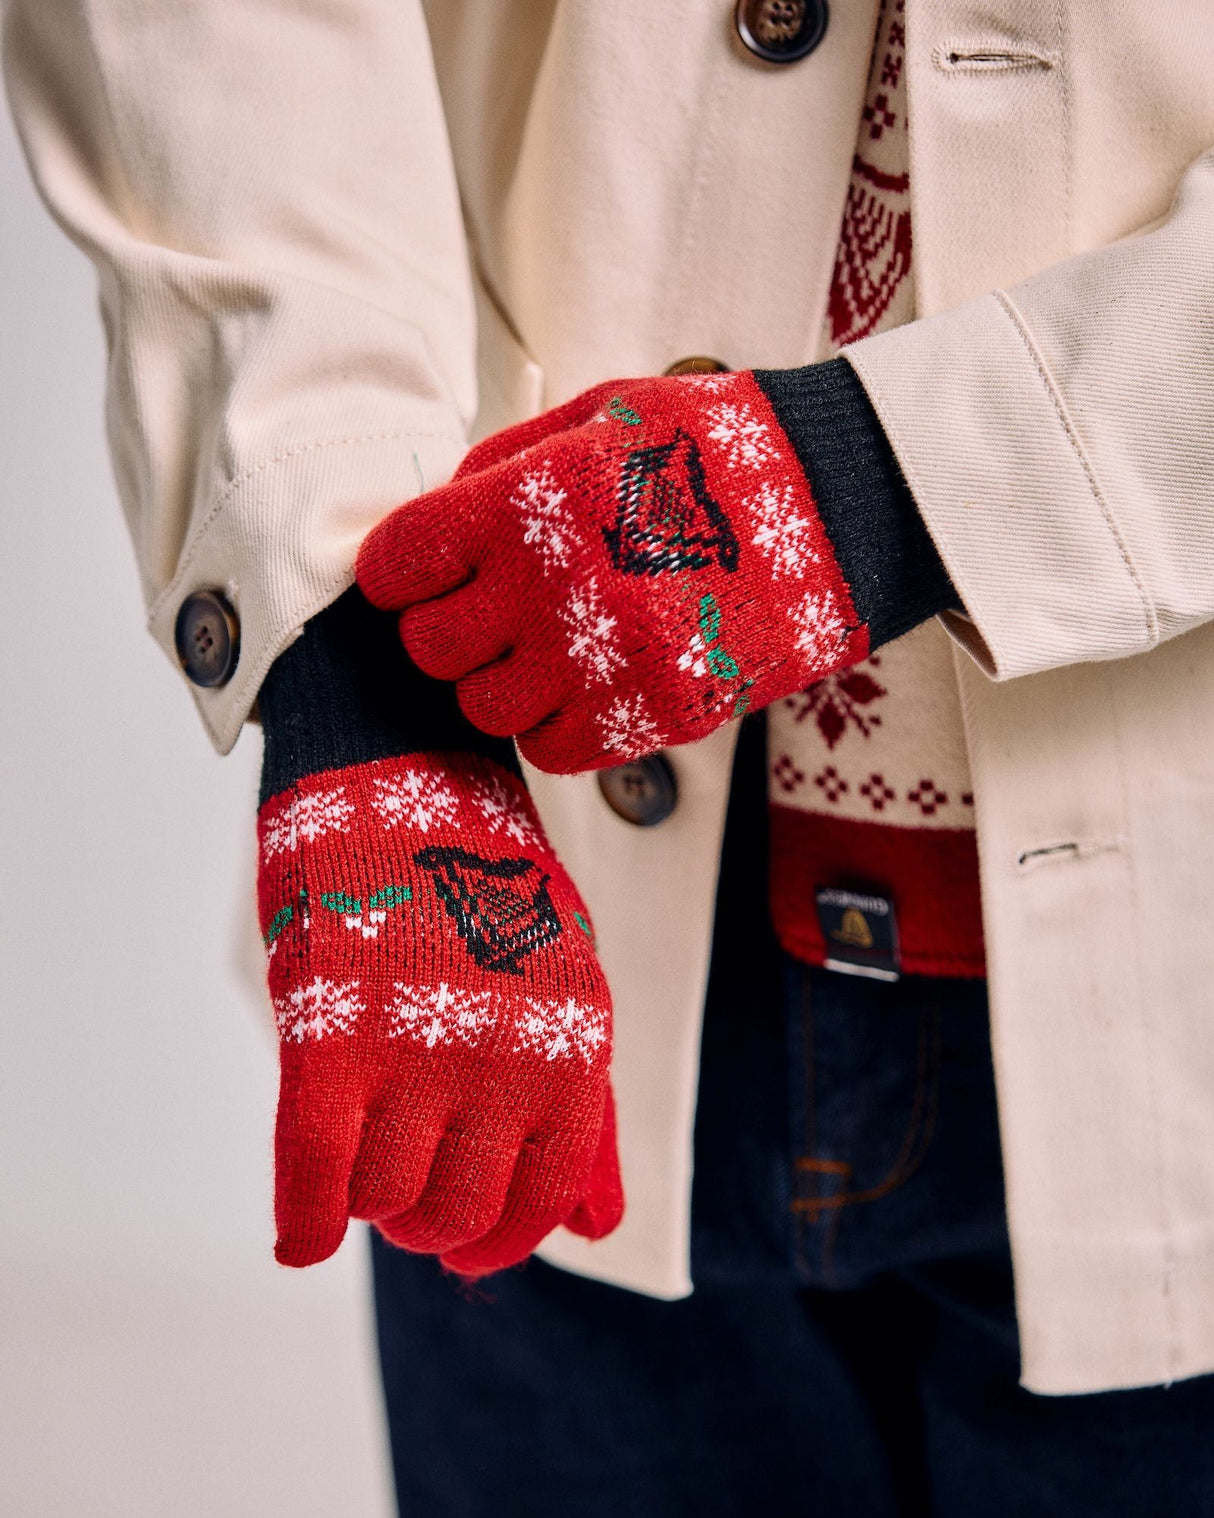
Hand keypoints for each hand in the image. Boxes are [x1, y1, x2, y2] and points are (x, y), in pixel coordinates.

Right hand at [260, 750, 621, 1273]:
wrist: (405, 769)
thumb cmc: (487, 886)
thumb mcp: (568, 984)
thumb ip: (586, 1108)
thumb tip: (597, 1225)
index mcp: (573, 1049)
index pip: (542, 1202)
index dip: (498, 1240)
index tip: (466, 1246)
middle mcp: (507, 1062)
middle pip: (456, 1214)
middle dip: (427, 1222)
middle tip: (406, 1189)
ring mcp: (418, 1050)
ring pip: (386, 1202)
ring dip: (370, 1205)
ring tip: (363, 1160)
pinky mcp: (334, 1034)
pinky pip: (314, 1173)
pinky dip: (303, 1223)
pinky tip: (302, 1237)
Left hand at [356, 370, 868, 772]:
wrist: (835, 504)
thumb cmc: (712, 451)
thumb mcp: (597, 417)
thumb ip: (500, 467)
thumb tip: (433, 521)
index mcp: (527, 504)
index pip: (398, 563)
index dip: (396, 571)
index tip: (417, 572)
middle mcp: (553, 590)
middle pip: (430, 649)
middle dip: (447, 626)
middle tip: (490, 606)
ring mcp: (603, 662)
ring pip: (484, 708)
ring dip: (500, 680)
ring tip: (548, 642)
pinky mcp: (651, 714)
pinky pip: (551, 749)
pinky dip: (553, 722)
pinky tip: (586, 679)